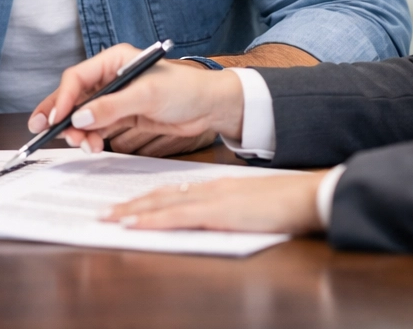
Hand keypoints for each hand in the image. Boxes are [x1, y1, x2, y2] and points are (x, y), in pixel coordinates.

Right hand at [28, 45, 243, 153]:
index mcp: (113, 60)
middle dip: (60, 115)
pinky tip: (92, 146)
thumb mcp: (147, 96)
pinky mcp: (122, 116)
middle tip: (44, 131)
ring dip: (77, 131)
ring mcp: (115, 99)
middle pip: (74, 96)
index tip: (56, 118)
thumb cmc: (184, 90)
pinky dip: (90, 138)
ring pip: (83, 115)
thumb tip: (80, 117)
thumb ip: (112, 107)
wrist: (209, 107)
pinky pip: (96, 128)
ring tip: (82, 145)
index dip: (63, 97)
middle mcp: (110, 77)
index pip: (77, 77)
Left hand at [103, 172, 327, 234]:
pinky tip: (134, 224)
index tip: (124, 206)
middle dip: (129, 204)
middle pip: (159, 195)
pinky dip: (152, 220)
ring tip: (108, 218)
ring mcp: (212, 200)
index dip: (145, 198)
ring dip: (132, 211)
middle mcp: (208, 189)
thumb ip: (225, 209)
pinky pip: (177, 217)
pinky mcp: (218, 213)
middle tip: (103, 212)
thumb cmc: (286, 204)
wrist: (308, 196)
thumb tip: (204, 217)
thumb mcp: (248, 206)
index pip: (171, 191)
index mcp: (215, 187)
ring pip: (162, 203)